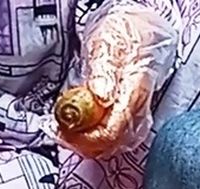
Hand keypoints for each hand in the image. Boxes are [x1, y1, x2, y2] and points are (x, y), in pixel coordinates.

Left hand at [60, 4, 176, 158]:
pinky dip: (96, 140)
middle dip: (84, 143)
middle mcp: (138, 109)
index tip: (65, 130)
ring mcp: (137, 116)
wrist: (137, 31)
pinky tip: (82, 131)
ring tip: (68, 132)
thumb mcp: (106, 46)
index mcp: (133, 92)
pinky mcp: (131, 118)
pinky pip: (115, 139)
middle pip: (113, 144)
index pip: (112, 131)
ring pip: (114, 145)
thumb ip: (103, 72)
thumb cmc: (121, 36)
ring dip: (88, 144)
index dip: (86, 138)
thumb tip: (100, 97)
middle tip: (61, 132)